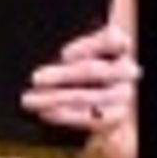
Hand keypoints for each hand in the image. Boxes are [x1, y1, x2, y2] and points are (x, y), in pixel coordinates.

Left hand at [21, 21, 142, 134]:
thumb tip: (49, 55)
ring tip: (30, 100)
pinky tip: (45, 113)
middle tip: (35, 78)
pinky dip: (64, 115)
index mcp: (119, 45)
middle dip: (62, 75)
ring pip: (87, 97)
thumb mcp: (79, 52)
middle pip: (93, 71)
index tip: (64, 54)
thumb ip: (73, 50)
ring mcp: (123, 94)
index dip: (86, 46)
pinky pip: (89, 118)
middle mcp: (126, 69)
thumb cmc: (81, 68)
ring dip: (55, 98)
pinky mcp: (115, 116)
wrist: (97, 100)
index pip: (110, 40)